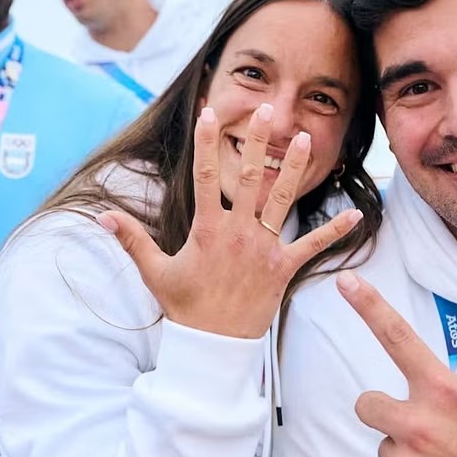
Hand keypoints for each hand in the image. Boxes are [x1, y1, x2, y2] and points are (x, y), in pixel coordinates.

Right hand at [98, 104, 362, 338]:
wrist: (213, 346)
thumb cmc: (184, 307)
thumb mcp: (154, 272)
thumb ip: (131, 239)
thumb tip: (100, 215)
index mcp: (207, 229)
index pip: (203, 176)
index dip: (206, 143)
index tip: (210, 112)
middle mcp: (238, 233)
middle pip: (248, 177)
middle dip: (257, 141)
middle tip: (267, 109)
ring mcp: (263, 249)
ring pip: (282, 200)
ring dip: (295, 169)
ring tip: (306, 138)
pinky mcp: (283, 269)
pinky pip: (312, 246)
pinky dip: (335, 232)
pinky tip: (356, 215)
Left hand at [338, 271, 456, 456]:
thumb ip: (443, 394)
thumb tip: (420, 393)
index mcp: (443, 394)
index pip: (399, 339)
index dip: (369, 306)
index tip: (347, 282)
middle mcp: (419, 425)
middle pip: (369, 404)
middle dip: (386, 414)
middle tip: (417, 428)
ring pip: (383, 448)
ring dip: (404, 455)